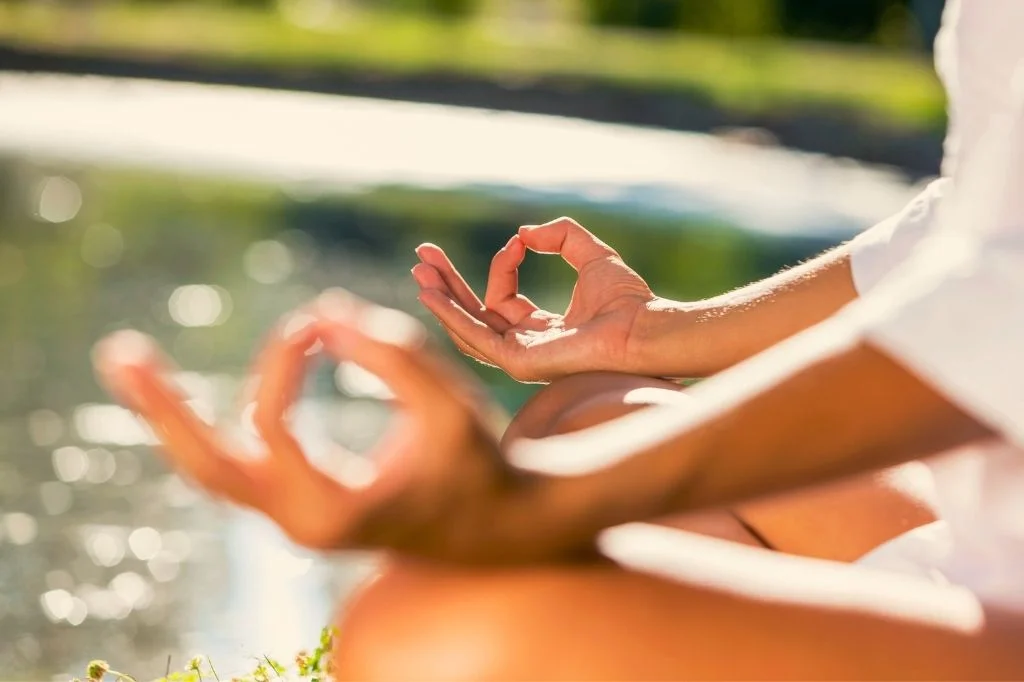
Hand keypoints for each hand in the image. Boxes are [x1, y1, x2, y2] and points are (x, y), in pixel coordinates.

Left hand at [92, 291, 578, 562]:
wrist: (491, 525)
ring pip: (213, 469)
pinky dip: (211, 423)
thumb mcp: (447, 404)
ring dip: (173, 416)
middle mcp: (300, 522)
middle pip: (209, 466)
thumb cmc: (473, 463)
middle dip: (163, 408)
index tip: (319, 323)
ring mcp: (294, 516)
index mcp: (332, 511)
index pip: (273, 424)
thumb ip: (394, 354)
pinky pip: (237, 462)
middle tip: (119, 352)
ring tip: (129, 362)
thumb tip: (325, 313)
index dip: (286, 361)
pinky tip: (180, 391)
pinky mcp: (299, 501)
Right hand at [412, 217, 658, 381]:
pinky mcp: (519, 363)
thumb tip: (525, 233)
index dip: (503, 264)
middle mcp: (526, 347)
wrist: (644, 326)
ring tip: (419, 270)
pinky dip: (451, 315)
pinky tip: (431, 294)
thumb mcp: (591, 254)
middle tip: (422, 256)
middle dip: (447, 285)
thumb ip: (561, 236)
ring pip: (468, 328)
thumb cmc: (627, 299)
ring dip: (441, 299)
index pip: (503, 297)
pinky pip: (476, 338)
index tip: (518, 241)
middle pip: (474, 315)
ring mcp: (520, 359)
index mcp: (541, 329)